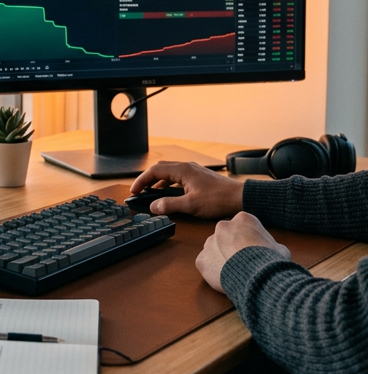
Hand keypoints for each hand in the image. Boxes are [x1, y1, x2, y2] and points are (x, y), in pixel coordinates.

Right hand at [129, 161, 243, 218]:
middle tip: (139, 190)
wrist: (240, 198)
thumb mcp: (191, 205)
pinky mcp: (198, 177)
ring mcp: (193, 171)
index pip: (154, 171)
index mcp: (182, 170)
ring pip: (169, 172)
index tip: (134, 191)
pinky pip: (177, 176)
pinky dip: (168, 183)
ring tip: (152, 193)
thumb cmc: (218, 199)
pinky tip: (170, 194)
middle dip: (147, 179)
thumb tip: (153, 206)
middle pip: (160, 169)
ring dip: (158, 181)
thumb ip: (170, 205)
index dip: (141, 181)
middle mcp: (186, 167)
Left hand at [195, 212, 290, 292]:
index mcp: (243, 219)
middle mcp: (222, 226)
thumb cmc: (271, 261)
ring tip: (235, 271)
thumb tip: (274, 250)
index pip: (243, 227)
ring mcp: (210, 242)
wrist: (257, 276)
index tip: (254, 251)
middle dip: (232, 247)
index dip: (249, 240)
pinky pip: (206, 264)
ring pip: (214, 249)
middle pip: (226, 236)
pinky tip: (225, 278)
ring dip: (221, 257)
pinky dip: (213, 271)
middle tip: (243, 262)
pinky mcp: (202, 259)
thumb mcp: (280, 249)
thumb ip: (271, 245)